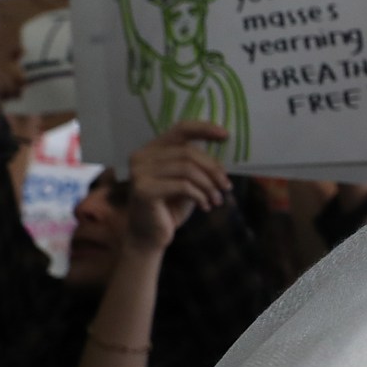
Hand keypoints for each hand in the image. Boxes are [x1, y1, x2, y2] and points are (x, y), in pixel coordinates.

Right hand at [126, 120, 231, 252]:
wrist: (149, 237)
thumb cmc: (170, 207)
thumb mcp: (187, 182)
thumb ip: (197, 165)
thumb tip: (222, 152)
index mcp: (152, 149)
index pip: (180, 129)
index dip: (204, 129)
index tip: (226, 135)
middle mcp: (141, 157)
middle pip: (188, 152)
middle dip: (213, 169)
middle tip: (226, 186)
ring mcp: (140, 172)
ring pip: (188, 169)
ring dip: (209, 185)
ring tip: (217, 199)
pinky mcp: (144, 190)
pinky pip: (183, 186)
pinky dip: (200, 196)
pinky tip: (206, 206)